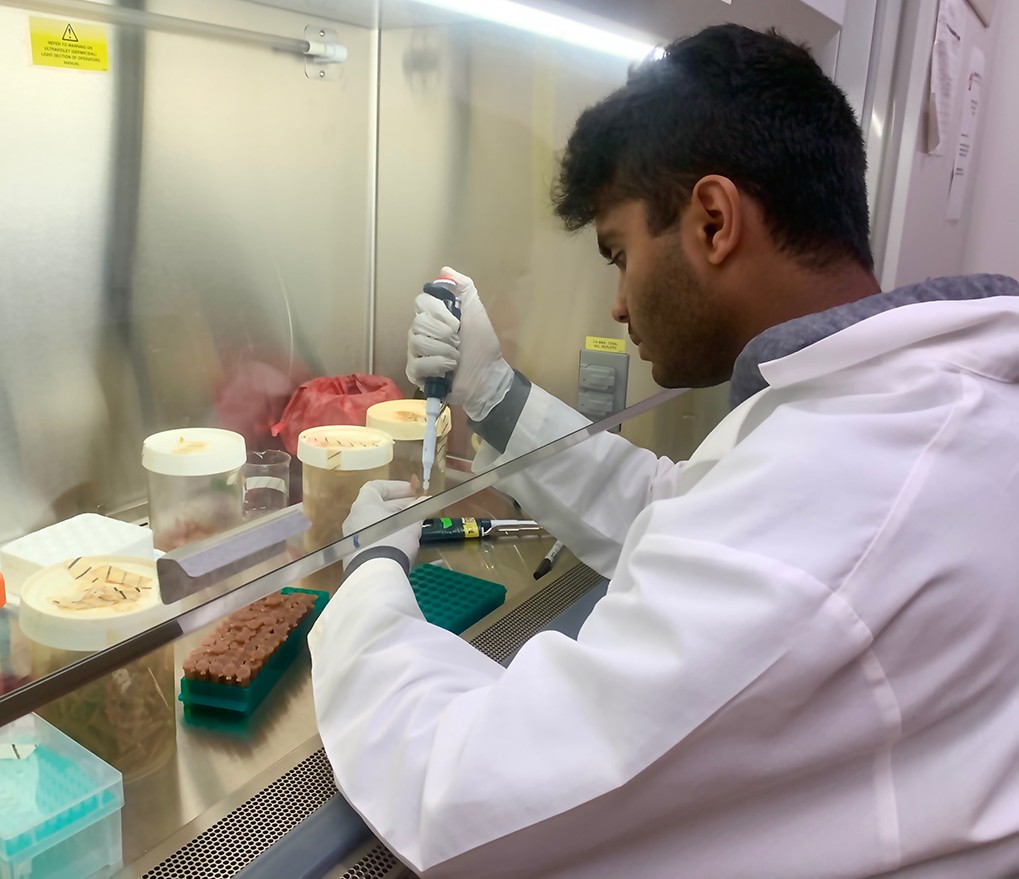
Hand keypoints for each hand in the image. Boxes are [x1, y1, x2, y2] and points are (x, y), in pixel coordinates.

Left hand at [342, 481, 426, 569]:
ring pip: (375, 523)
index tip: (413, 491)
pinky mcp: (355, 555)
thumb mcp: (410, 523)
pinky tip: (402, 542)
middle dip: (400, 505)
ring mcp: (353, 538)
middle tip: (418, 508)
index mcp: (364, 505)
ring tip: (413, 525)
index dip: (396, 487)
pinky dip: (387, 535)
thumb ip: (417, 509)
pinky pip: (372, 538)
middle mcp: (354, 519)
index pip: (376, 487)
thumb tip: (424, 500)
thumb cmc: (392, 541)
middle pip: (377, 505)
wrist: (375, 576)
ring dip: (395, 521)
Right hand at [406, 266, 514, 420]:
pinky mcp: (416, 373)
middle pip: (417, 322)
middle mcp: (421, 332)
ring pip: (416, 342)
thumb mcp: (476, 312)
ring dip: (443, 350)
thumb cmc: (482, 346)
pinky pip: (416, 364)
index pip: (421, 302)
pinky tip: (449, 368)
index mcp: (434, 316)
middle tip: (457, 341)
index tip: (456, 321)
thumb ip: (464, 288)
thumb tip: (444, 269)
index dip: (438, 311)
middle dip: (442, 333)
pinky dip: (436, 365)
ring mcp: (416, 353)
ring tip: (456, 357)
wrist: (487, 376)